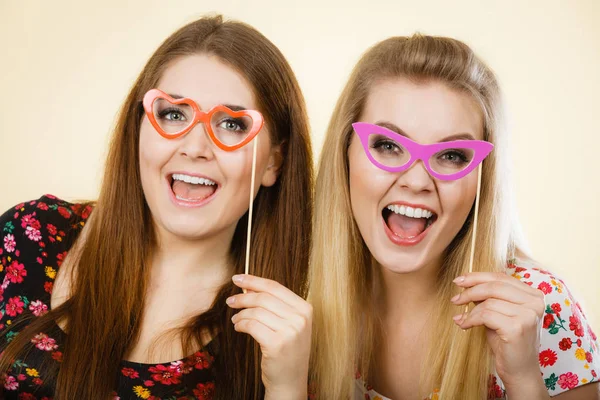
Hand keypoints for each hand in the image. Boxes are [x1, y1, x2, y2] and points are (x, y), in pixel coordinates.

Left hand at [227, 274, 311, 399]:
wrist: (290, 380)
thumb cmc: (287, 350)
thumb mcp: (289, 324)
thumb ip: (274, 305)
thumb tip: (248, 287)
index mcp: (305, 308)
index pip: (275, 287)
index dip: (254, 280)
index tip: (237, 278)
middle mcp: (300, 318)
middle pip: (264, 298)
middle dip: (243, 297)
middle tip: (230, 301)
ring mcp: (290, 331)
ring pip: (256, 311)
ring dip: (240, 314)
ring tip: (235, 319)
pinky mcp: (276, 344)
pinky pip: (251, 325)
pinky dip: (241, 324)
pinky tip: (238, 327)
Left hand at [451, 272, 548, 398]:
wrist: (519, 371)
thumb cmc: (507, 341)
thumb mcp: (499, 313)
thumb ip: (489, 297)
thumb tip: (467, 283)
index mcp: (533, 295)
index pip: (501, 277)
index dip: (477, 277)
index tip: (459, 281)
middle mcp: (535, 302)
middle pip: (494, 285)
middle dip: (470, 290)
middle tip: (455, 299)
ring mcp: (528, 315)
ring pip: (488, 301)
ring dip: (470, 310)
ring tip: (462, 318)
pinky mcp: (517, 328)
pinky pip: (485, 315)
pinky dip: (470, 319)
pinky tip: (464, 325)